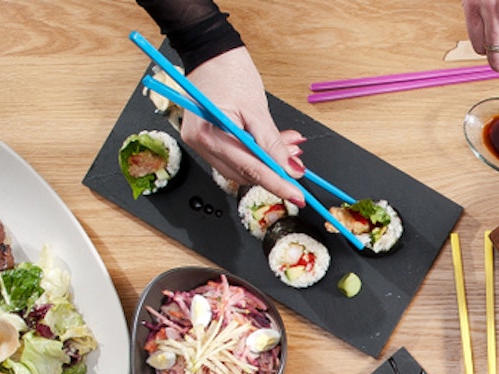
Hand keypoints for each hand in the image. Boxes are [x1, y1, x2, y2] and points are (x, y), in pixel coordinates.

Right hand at [179, 47, 305, 204]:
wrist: (211, 52)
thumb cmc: (228, 71)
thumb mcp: (257, 110)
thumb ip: (273, 145)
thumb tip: (290, 170)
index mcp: (209, 135)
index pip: (250, 169)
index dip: (276, 185)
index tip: (297, 196)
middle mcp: (200, 143)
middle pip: (244, 173)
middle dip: (274, 171)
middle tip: (298, 164)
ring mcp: (201, 143)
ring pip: (242, 168)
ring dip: (268, 162)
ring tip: (290, 149)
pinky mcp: (208, 139)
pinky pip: (236, 156)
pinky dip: (257, 154)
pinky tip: (274, 145)